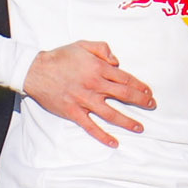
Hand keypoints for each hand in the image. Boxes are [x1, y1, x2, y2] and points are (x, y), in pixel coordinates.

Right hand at [23, 40, 154, 146]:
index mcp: (98, 68)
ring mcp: (84, 100)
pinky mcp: (74, 112)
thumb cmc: (60, 57)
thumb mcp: (82, 45)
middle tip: (151, 106)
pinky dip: (103, 135)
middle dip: (140, 101)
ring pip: (111, 113)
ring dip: (127, 121)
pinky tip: (114, 142)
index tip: (148, 92)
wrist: (36, 71)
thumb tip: (116, 61)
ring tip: (140, 127)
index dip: (139, 86)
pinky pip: (91, 126)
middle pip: (124, 94)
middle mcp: (94, 85)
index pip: (125, 78)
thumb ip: (102, 49)